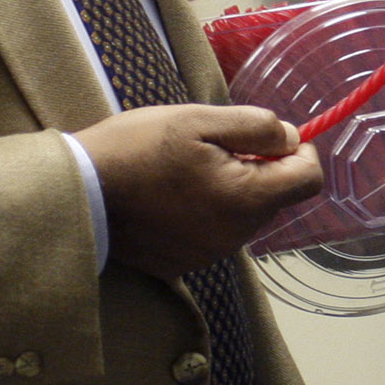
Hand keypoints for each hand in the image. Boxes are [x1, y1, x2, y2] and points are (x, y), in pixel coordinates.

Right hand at [78, 103, 322, 278]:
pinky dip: (206, 211)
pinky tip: (171, 195)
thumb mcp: (199, 119)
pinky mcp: (184, 265)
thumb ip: (256, 127)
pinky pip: (215, 233)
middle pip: (275, 197)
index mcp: (245, 200)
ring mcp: (209, 255)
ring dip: (232, 189)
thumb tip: (291, 139)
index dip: (299, 151)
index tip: (271, 136)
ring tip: (186, 169)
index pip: (309, 180)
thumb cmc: (136, 148)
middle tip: (213, 147)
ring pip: (245, 215)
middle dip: (259, 168)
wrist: (76, 193)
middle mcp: (235, 237)